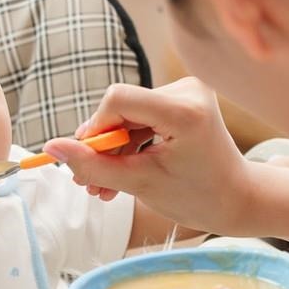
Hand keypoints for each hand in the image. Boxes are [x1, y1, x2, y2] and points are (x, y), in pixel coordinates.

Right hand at [42, 77, 258, 234]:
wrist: (238, 198)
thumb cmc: (197, 197)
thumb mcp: (140, 185)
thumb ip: (94, 166)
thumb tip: (51, 148)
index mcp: (185, 111)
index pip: (119, 99)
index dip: (96, 128)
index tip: (88, 161)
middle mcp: (188, 90)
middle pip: (121, 107)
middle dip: (102, 145)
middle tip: (89, 183)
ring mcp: (187, 90)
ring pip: (127, 112)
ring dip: (113, 148)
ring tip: (104, 187)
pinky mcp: (183, 96)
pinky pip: (141, 114)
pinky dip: (129, 141)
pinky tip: (122, 169)